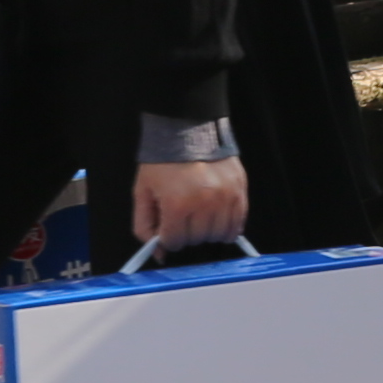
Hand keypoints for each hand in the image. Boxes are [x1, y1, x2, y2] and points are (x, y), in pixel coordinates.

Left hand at [133, 154, 250, 256]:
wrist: (187, 129)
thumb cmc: (162, 161)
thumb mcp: (142, 192)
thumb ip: (145, 226)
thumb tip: (160, 254)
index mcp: (177, 205)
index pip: (174, 242)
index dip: (167, 237)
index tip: (167, 226)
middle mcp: (204, 204)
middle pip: (197, 240)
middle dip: (186, 234)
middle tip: (182, 219)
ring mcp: (225, 198)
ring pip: (218, 235)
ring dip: (207, 232)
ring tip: (199, 217)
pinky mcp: (239, 191)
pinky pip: (238, 224)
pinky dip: (227, 228)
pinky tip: (217, 219)